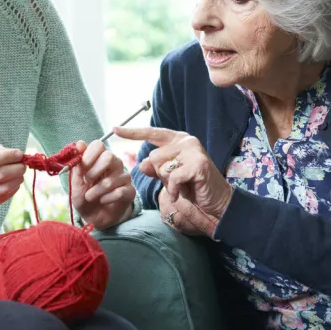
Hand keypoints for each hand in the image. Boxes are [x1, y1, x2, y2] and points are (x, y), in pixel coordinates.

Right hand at [0, 143, 26, 221]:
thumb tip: (9, 152)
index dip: (9, 156)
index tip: (19, 153)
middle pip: (0, 175)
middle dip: (17, 169)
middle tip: (23, 165)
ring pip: (2, 189)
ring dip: (16, 181)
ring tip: (19, 175)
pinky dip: (10, 192)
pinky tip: (12, 185)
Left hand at [71, 140, 135, 229]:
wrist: (94, 218)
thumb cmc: (85, 197)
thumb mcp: (76, 183)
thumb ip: (78, 165)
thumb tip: (80, 143)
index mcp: (100, 158)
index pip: (99, 145)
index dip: (89, 155)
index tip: (82, 167)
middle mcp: (114, 164)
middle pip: (109, 156)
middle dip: (94, 171)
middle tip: (87, 180)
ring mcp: (124, 177)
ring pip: (112, 179)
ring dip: (96, 190)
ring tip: (90, 197)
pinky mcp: (130, 191)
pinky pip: (119, 192)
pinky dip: (106, 198)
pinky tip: (103, 201)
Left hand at [112, 126, 232, 235]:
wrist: (216, 201)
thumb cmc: (192, 187)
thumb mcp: (169, 177)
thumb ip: (155, 169)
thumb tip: (141, 164)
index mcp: (178, 140)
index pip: (152, 133)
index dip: (132, 132)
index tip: (114, 129)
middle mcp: (186, 141)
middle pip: (154, 156)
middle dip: (160, 174)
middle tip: (177, 181)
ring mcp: (194, 151)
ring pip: (162, 167)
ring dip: (168, 182)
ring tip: (183, 185)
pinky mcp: (198, 164)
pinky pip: (172, 177)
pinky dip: (174, 190)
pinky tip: (182, 192)